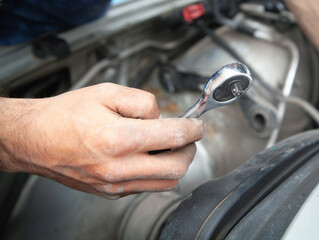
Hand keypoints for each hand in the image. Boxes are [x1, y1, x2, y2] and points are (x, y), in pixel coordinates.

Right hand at [0, 83, 204, 198]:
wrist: (35, 140)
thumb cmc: (65, 115)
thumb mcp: (107, 93)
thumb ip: (143, 102)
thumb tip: (162, 117)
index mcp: (118, 138)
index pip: (173, 137)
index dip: (193, 129)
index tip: (198, 125)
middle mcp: (118, 167)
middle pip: (177, 167)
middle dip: (190, 150)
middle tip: (188, 137)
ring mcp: (115, 184)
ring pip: (166, 183)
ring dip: (176, 164)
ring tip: (169, 147)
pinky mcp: (112, 193)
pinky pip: (147, 187)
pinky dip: (157, 173)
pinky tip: (149, 157)